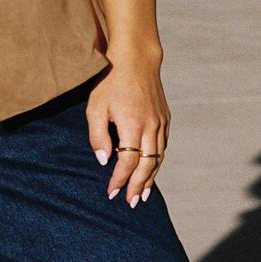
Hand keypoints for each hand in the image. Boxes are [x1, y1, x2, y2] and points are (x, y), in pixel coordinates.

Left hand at [85, 52, 169, 206]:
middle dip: (138, 186)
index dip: (119, 179)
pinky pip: (163, 146)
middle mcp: (151, 126)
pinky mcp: (165, 117)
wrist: (135, 58)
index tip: (111, 192)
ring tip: (143, 194)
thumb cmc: (110, 80)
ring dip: (151, 178)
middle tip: (131, 203)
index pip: (127, 162)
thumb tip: (103, 159)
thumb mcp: (95, 106)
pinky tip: (151, 169)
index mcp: (133, 125)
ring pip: (158, 157)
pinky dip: (157, 161)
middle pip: (147, 165)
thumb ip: (97, 135)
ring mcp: (161, 122)